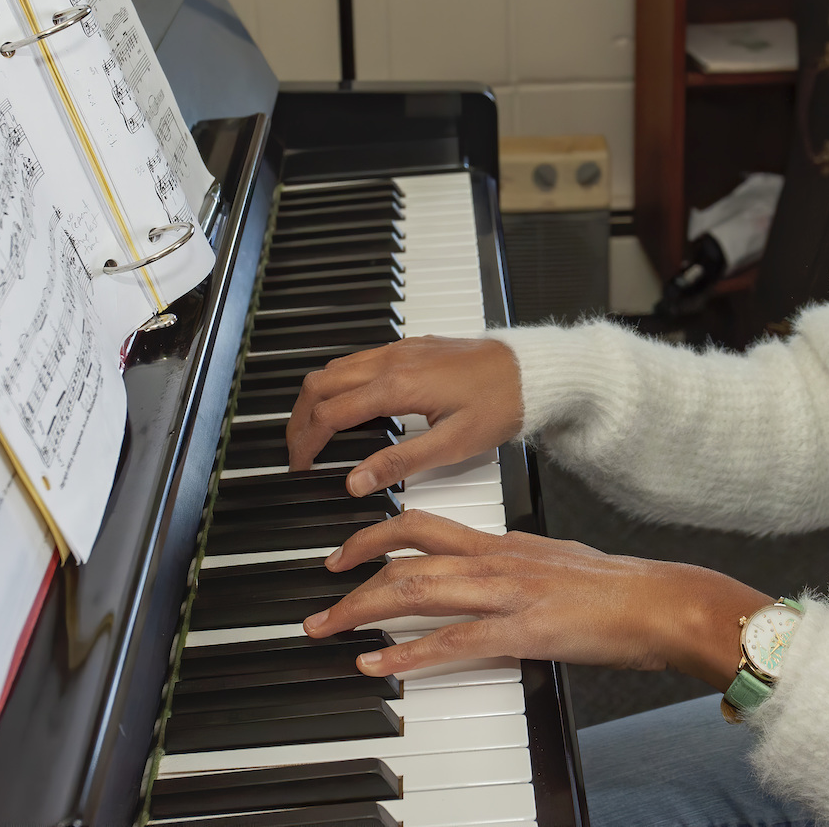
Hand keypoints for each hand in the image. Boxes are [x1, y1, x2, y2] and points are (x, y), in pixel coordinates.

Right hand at [288, 337, 523, 494]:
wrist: (532, 371)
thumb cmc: (501, 405)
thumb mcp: (452, 445)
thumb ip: (399, 463)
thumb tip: (354, 481)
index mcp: (396, 386)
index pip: (330, 413)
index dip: (307, 443)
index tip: (300, 467)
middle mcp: (391, 361)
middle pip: (320, 384)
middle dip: (299, 418)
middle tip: (296, 451)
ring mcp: (400, 350)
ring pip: (336, 367)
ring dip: (316, 398)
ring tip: (314, 431)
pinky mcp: (410, 346)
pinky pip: (359, 359)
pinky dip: (339, 383)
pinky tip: (348, 405)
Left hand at [301, 509, 769, 688]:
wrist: (660, 601)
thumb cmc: (618, 589)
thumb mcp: (556, 562)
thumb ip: (517, 565)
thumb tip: (491, 572)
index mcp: (503, 542)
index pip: (424, 524)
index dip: (375, 532)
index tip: (345, 549)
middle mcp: (496, 559)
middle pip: (407, 553)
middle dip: (353, 572)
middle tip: (319, 593)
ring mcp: (507, 593)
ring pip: (418, 590)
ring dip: (363, 610)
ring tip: (328, 628)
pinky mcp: (522, 631)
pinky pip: (453, 641)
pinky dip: (408, 653)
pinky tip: (379, 665)